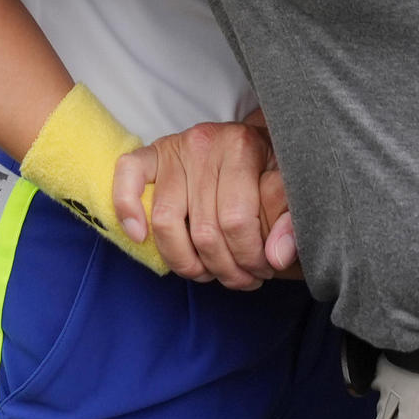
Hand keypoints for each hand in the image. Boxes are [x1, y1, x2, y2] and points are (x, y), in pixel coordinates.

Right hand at [112, 116, 299, 289]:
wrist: (254, 140)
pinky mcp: (152, 153)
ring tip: (207, 273)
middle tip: (241, 279)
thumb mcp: (291, 188)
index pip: (236, 221)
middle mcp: (205, 142)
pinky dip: (127, 208)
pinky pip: (128, 175)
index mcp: (242, 146)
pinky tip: (140, 236)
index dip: (248, 258)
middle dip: (224, 269)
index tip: (262, 270)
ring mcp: (175, 147)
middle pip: (203, 230)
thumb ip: (291, 222)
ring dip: (185, 262)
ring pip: (165, 221)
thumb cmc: (271, 169)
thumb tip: (277, 257)